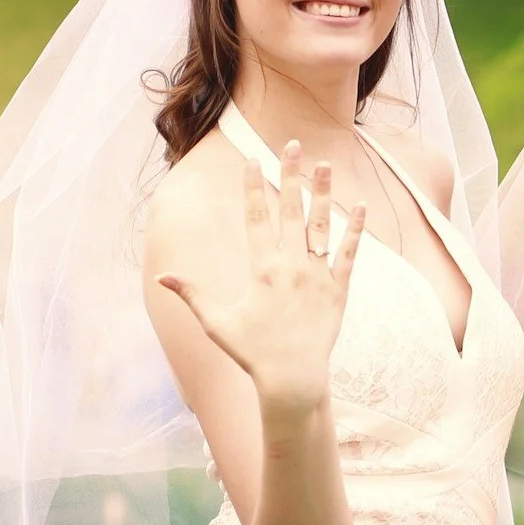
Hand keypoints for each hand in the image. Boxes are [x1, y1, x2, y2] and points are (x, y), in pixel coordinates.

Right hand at [157, 143, 364, 415]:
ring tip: (326, 165)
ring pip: (322, 225)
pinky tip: (360, 206)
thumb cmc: (251, 352)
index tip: (252, 159)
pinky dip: (355, 230)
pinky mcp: (338, 290)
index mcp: (261, 268)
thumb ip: (192, 294)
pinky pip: (348, 254)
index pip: (256, 217)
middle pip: (290, 211)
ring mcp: (317, 276)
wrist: (292, 378)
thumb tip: (163, 277)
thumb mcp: (216, 322)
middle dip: (290, 175)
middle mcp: (291, 265)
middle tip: (293, 146)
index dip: (253, 186)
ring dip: (324, 193)